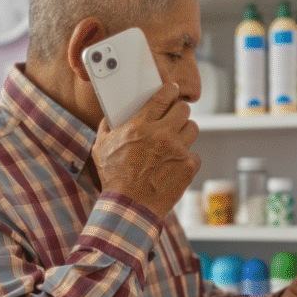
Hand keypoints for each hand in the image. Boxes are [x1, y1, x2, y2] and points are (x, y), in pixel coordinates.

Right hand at [93, 83, 200, 218]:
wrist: (129, 207)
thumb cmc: (114, 178)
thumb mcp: (101, 147)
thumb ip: (108, 126)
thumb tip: (111, 114)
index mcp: (141, 126)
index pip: (164, 96)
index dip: (170, 89)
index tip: (172, 89)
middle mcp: (162, 135)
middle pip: (184, 109)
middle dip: (178, 111)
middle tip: (173, 118)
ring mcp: (178, 151)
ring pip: (193, 128)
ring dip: (184, 132)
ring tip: (174, 141)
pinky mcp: (188, 167)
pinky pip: (195, 154)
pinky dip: (186, 158)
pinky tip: (174, 163)